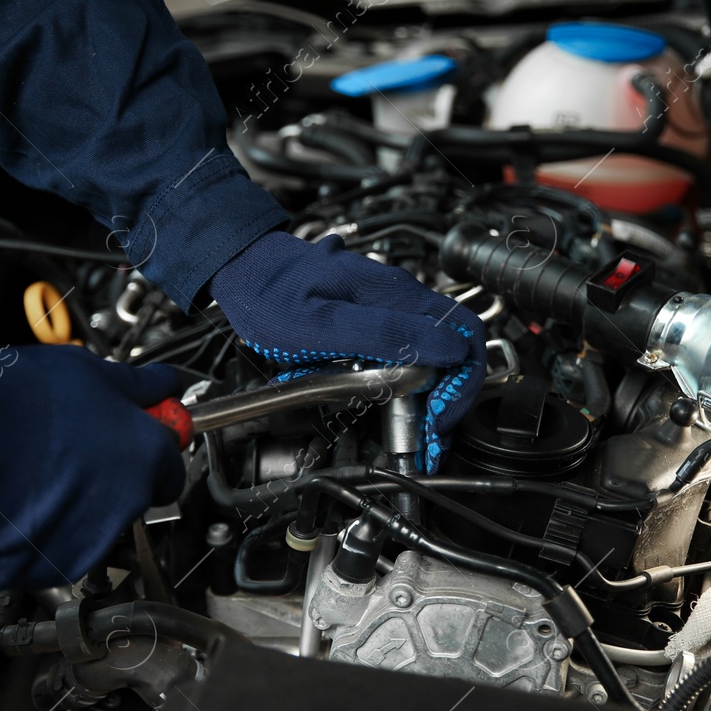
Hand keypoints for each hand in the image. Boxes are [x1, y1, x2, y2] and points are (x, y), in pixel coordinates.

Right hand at [0, 347, 184, 589]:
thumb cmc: (16, 405)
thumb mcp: (88, 370)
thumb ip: (136, 386)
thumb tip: (160, 385)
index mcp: (146, 454)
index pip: (171, 463)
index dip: (147, 446)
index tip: (131, 435)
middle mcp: (128, 503)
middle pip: (133, 494)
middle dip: (110, 476)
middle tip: (71, 449)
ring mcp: (91, 538)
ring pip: (96, 523)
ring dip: (77, 504)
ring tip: (38, 471)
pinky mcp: (53, 565)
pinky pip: (60, 549)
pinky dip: (46, 532)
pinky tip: (23, 499)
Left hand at [210, 231, 485, 470]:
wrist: (246, 271)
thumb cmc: (274, 295)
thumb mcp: (322, 325)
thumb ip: (385, 335)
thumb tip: (448, 348)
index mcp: (398, 298)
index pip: (464, 340)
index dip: (460, 386)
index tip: (436, 419)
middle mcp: (403, 301)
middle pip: (456, 353)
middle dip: (450, 402)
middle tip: (431, 439)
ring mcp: (391, 310)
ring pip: (435, 358)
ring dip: (432, 400)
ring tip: (419, 434)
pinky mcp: (377, 321)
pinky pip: (408, 355)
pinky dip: (410, 388)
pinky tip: (396, 407)